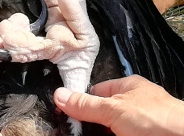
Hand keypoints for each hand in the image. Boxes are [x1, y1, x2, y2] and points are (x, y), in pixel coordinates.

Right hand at [55, 75, 183, 135]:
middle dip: (89, 123)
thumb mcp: (114, 110)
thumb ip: (86, 104)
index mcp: (128, 88)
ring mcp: (140, 125)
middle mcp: (135, 105)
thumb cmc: (159, 120)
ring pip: (111, 129)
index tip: (66, 114)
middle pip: (103, 114)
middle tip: (75, 131)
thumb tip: (60, 95)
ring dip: (98, 133)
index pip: (96, 92)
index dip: (81, 102)